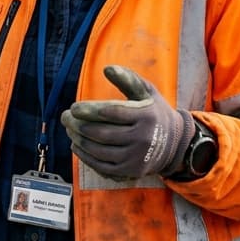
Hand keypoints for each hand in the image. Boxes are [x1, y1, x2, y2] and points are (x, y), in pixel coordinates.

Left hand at [61, 65, 195, 177]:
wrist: (174, 143)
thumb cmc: (154, 112)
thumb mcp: (147, 92)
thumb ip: (127, 79)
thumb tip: (107, 69)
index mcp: (146, 116)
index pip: (112, 113)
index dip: (89, 110)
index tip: (73, 107)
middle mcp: (142, 139)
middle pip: (103, 133)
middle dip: (79, 125)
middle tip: (65, 117)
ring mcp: (136, 158)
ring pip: (100, 151)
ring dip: (79, 140)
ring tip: (69, 129)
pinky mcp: (130, 171)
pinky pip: (102, 166)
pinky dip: (85, 156)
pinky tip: (76, 145)